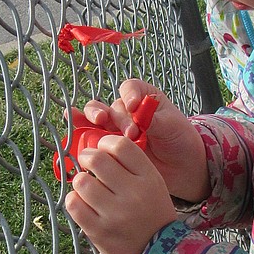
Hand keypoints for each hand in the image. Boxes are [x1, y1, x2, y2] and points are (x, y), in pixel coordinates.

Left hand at [64, 135, 177, 253]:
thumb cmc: (152, 215)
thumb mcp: (153, 185)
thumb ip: (131, 166)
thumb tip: (97, 148)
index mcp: (149, 178)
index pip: (121, 145)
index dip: (105, 142)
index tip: (102, 149)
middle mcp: (133, 194)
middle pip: (98, 159)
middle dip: (86, 156)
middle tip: (87, 162)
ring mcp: (114, 214)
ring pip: (81, 181)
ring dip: (80, 181)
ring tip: (87, 187)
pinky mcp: (99, 232)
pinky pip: (73, 204)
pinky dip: (74, 200)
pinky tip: (82, 203)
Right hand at [81, 80, 208, 202]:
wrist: (182, 165)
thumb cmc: (180, 139)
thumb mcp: (172, 126)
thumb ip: (154, 120)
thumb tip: (137, 115)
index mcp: (144, 97)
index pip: (130, 88)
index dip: (129, 95)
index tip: (134, 106)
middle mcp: (127, 110)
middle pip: (112, 105)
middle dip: (115, 116)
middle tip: (129, 132)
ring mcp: (117, 127)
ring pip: (98, 118)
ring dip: (96, 121)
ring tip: (100, 127)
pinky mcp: (110, 145)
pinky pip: (92, 135)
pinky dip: (82, 129)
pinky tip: (72, 123)